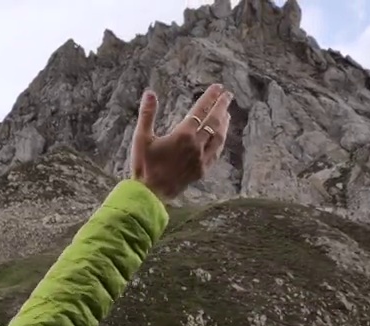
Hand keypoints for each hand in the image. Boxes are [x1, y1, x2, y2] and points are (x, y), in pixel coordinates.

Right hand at [129, 84, 233, 200]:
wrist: (150, 193)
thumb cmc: (144, 165)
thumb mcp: (141, 138)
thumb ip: (147, 114)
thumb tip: (149, 93)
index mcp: (182, 135)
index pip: (200, 111)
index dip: (209, 98)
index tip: (218, 88)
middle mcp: (196, 145)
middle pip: (214, 122)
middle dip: (222, 106)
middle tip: (227, 95)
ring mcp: (201, 159)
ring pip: (218, 137)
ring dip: (224, 123)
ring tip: (226, 113)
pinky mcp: (202, 170)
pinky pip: (216, 152)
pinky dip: (220, 141)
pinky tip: (220, 137)